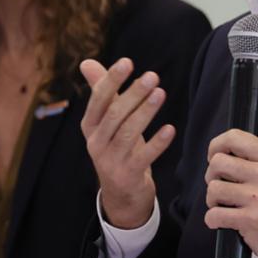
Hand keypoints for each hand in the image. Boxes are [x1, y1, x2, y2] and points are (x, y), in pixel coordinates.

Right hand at [79, 57, 175, 229]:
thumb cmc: (116, 148)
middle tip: (152, 76)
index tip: (127, 62)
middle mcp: (96, 142)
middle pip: (114, 114)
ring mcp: (111, 161)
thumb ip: (101, 92)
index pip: (99, 99)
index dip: (111, 80)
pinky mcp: (128, 175)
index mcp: (90, 126)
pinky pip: (143, 157)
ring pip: (128, 133)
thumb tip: (87, 62)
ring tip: (161, 93)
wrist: (120, 194)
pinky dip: (157, 143)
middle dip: (133, 94)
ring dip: (145, 112)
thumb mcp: (106, 122)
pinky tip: (170, 128)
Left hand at [203, 129, 257, 257]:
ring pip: (214, 188)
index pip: (236, 138)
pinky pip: (215, 214)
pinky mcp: (249, 219)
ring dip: (212, 199)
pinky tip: (221, 220)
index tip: (214, 154)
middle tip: (219, 184)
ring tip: (223, 205)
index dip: (217, 145)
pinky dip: (213, 219)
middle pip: (218, 162)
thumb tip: (235, 151)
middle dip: (212, 176)